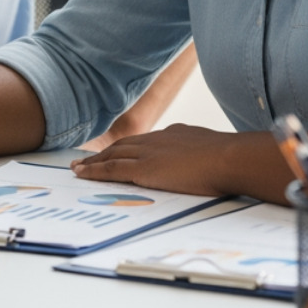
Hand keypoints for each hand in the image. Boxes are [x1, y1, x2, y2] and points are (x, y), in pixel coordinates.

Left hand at [70, 123, 232, 195]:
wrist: (229, 158)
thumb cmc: (230, 159)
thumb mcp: (213, 149)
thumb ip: (202, 153)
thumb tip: (206, 160)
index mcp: (175, 134)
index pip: (144, 141)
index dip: (128, 147)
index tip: (117, 152)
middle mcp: (157, 140)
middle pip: (123, 145)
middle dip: (104, 152)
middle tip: (86, 159)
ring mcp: (149, 153)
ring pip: (112, 155)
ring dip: (93, 161)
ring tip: (77, 167)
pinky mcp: (144, 169)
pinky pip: (111, 169)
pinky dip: (94, 170)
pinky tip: (81, 173)